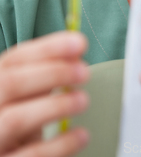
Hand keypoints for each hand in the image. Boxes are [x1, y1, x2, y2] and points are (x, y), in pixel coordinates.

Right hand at [0, 31, 89, 155]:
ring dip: (55, 106)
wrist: (8, 151)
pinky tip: (81, 135)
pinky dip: (60, 144)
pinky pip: (31, 155)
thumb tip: (75, 55)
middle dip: (52, 73)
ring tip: (83, 100)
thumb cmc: (16, 120)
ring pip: (16, 119)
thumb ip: (45, 75)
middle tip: (84, 72)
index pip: (14, 58)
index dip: (48, 48)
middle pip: (11, 83)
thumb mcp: (25, 95)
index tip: (79, 43)